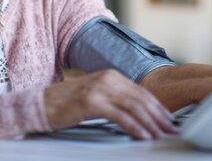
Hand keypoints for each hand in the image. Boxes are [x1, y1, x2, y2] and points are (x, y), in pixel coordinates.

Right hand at [44, 69, 177, 139]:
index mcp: (111, 75)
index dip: (158, 107)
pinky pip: (120, 116)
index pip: (142, 92)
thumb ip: (116, 99)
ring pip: (134, 107)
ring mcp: (99, 89)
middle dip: (159, 116)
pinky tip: (144, 135)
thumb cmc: (66, 104)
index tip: (169, 120)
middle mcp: (107, 78)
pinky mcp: (91, 102)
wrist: (40, 104)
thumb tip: (139, 112)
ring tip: (161, 135)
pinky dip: (135, 126)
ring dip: (151, 123)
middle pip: (141, 99)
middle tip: (171, 130)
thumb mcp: (96, 96)